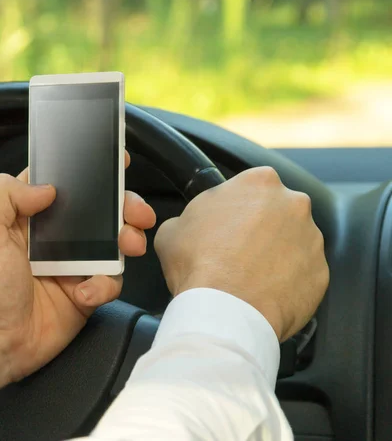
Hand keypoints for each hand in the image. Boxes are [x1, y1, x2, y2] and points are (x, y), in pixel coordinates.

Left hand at [0, 152, 155, 435]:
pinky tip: (85, 293)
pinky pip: (108, 281)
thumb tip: (47, 187)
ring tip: (130, 245)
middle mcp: (52, 237)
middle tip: (138, 212)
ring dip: (127, 239)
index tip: (116, 162)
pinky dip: (104, 285)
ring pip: (112, 242)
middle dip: (124, 206)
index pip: (61, 182)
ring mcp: (71, 265)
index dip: (88, 171)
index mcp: (26, 216)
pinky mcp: (83, 293)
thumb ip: (5, 194)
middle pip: (98, 211)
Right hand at [154, 166, 328, 341]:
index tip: (225, 223)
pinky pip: (302, 273)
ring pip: (292, 242)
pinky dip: (286, 281)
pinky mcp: (321, 273)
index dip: (234, 206)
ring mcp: (312, 239)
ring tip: (248, 276)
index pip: (249, 186)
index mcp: (259, 182)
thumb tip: (189, 226)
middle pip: (276, 211)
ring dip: (274, 254)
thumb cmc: (199, 265)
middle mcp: (293, 204)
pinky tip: (262, 291)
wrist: (225, 312)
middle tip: (235, 250)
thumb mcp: (173, 231)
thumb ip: (190, 217)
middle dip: (259, 228)